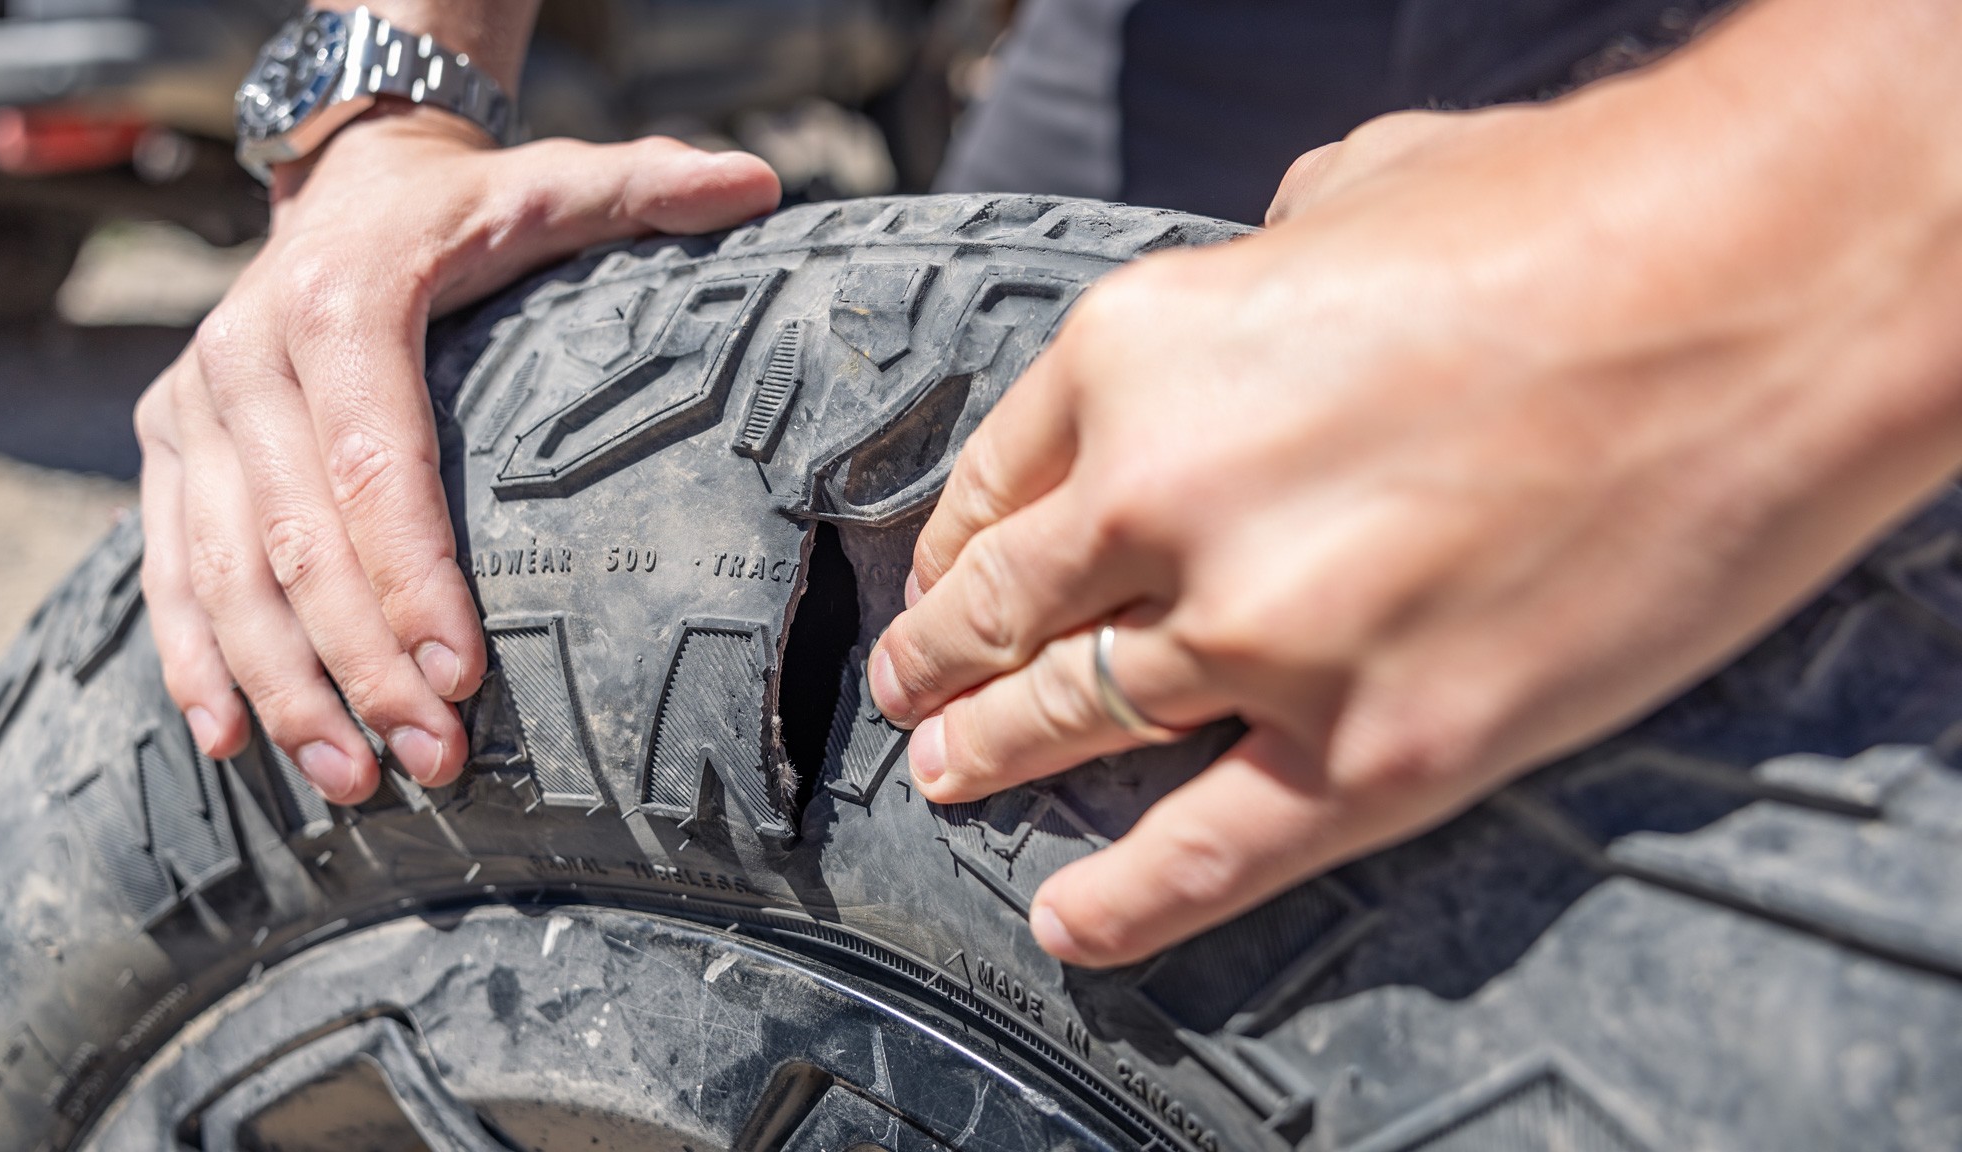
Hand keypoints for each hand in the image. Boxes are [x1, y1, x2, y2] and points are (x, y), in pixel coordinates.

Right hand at [136, 110, 778, 802]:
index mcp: (344, 298)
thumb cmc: (471, 210)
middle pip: (294, 538)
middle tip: (430, 761)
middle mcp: (245, 351)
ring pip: (220, 572)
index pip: (375, 459)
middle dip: (360, 665)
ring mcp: (191, 404)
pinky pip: (166, 568)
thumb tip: (763, 181)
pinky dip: (194, 661)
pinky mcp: (163, 444)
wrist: (343, 183)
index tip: (465, 678)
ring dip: (282, 688)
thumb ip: (650, 188)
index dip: (413, 576)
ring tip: (352, 783)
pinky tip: (229, 745)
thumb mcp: (556, 183)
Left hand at [867, 0, 1961, 966]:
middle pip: (1006, 614)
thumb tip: (1250, 282)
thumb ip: (1256, 265)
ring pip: (1077, 728)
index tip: (937, 592)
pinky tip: (1070, 922)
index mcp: (1138, 353)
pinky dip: (1125, 901)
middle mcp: (1167, 499)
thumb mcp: (1356, 192)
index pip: (993, 483)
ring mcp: (1266, 636)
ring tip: (954, 783)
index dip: (950, 554)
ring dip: (995, 762)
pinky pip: (1207, 854)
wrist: (1767, 289)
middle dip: (941, 665)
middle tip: (916, 700)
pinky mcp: (1383, 750)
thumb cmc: (1573, 213)